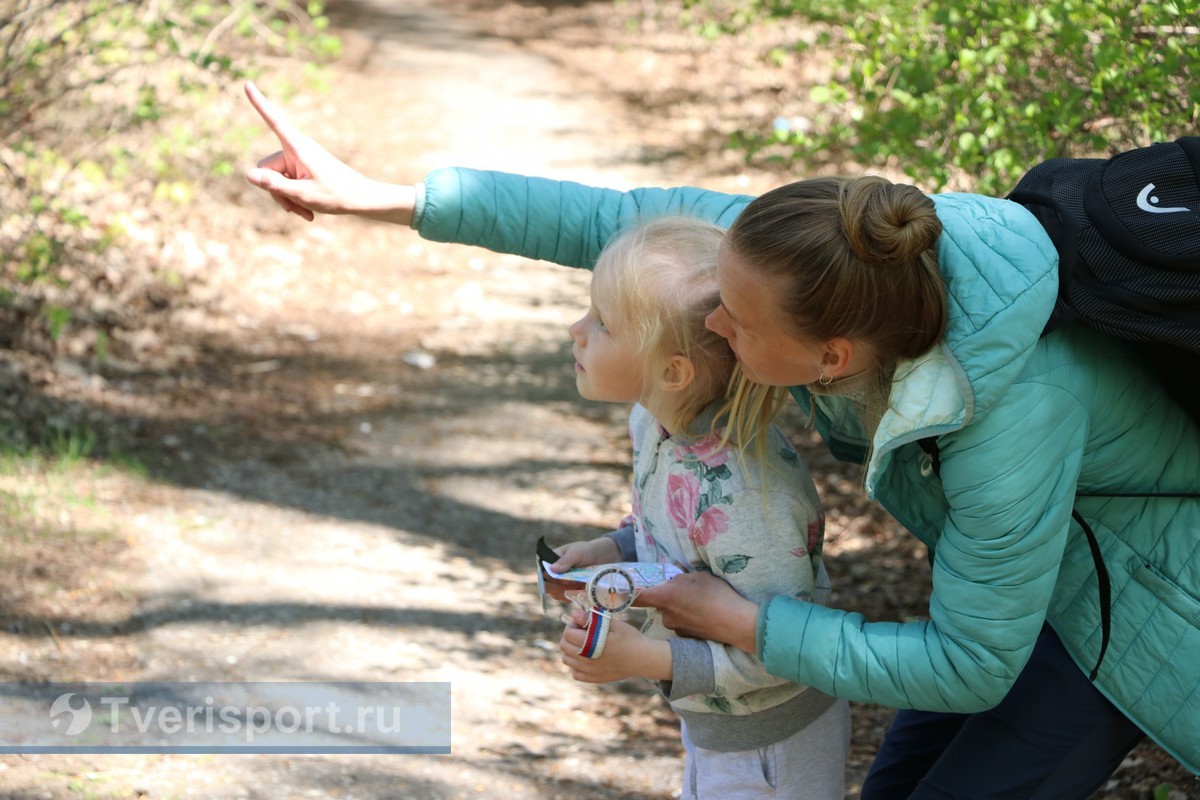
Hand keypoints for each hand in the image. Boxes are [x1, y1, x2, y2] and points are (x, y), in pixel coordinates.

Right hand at [243, 81, 415, 223]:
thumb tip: (249, 175)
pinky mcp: (304, 168)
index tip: (247, 84)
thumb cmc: (336, 196)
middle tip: (294, 208)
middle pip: (268, 169)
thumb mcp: (302, 194)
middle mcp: (297, 149)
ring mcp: (300, 159)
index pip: (274, 121)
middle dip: (276, 191)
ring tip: (305, 212)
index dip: (259, 104)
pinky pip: (289, 182)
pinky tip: (308, 212)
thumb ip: (274, 185)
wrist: (363, 199)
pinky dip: (294, 197)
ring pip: (277, 179)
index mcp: (298, 148)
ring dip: (287, 197)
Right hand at [540, 537, 621, 602]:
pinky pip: (564, 598)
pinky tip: (579, 589)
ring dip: (566, 591)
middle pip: (547, 586)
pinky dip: (571, 596)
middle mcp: (552, 574)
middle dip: (559, 586)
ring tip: (578, 582)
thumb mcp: (576, 553)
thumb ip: (565, 561)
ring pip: (555, 594)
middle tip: (572, 581)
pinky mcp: (566, 591)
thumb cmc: (586, 551)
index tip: (562, 578)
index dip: (550, 579)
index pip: (542, 574)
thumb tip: (552, 569)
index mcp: (550, 561)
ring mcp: (558, 584)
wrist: (600, 558)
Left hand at [559, 607, 670, 682]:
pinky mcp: (594, 679)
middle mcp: (587, 660)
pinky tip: (587, 657)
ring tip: (584, 644)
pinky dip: (577, 665)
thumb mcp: (612, 624)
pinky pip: (575, 673)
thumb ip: (591, 619)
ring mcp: (590, 671)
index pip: (568, 633)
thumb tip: (574, 614)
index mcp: (592, 644)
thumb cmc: (629, 638)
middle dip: (570, 636)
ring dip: (571, 650)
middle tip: (582, 632)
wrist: (643, 658)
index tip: (582, 622)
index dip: (573, 624)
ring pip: (567, 660)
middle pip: (564, 647)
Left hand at [635, 572, 759, 653]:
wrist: (735, 623)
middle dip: (668, 597)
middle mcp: (666, 615)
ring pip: (672, 613)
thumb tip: (672, 582)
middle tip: (686, 590)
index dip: (627, 593)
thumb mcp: (698, 577)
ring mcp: (676, 628)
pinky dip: (689, 618)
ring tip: (700, 603)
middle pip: (659, 603)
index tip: (621, 590)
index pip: (636, 596)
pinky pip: (682, 623)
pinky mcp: (687, 637)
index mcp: (664, 597)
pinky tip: (705, 614)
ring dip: (680, 608)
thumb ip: (680, 579)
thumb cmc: (716, 595)